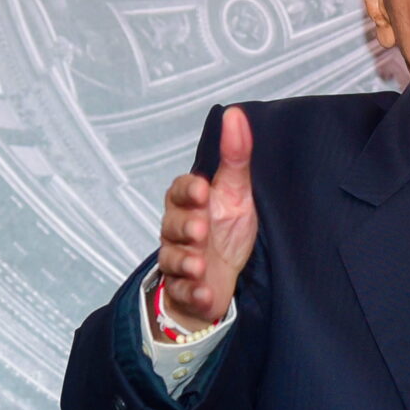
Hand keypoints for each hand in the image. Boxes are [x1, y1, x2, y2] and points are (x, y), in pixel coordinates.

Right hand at [155, 106, 255, 327]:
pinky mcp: (184, 289)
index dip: (187, 191)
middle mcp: (178, 230)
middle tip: (200, 230)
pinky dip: (193, 294)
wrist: (222, 277)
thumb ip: (235, 157)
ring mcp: (179, 260)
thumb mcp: (236, 192)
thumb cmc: (226, 229)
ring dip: (186, 262)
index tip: (202, 189)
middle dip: (185, 228)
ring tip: (199, 266)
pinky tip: (205, 295)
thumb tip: (235, 114)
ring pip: (173, 259)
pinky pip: (183, 292)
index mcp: (189, 203)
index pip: (178, 191)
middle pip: (172, 226)